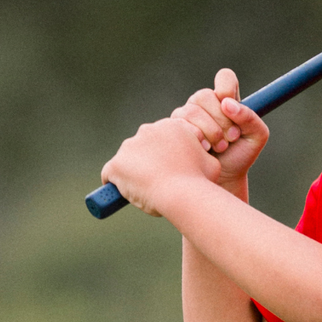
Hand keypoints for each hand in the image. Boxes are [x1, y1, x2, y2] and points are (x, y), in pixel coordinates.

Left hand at [101, 114, 218, 217]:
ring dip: (133, 173)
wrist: (182, 194)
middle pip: (144, 148)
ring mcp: (129, 146)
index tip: (172, 172)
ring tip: (146, 192)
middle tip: (160, 183)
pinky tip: (124, 194)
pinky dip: (116, 184)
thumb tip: (200, 160)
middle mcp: (148, 130)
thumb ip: (201, 157)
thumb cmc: (200, 182)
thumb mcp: (211, 164)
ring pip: (128, 161)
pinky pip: (111, 175)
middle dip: (149, 163)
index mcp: (172, 126)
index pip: (162, 140)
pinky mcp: (116, 164)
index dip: (166, 157)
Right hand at [173, 68, 268, 191]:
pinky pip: (181, 125)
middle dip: (221, 119)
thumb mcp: (256, 137)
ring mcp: (187, 114)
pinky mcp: (175, 127)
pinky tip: (204, 150)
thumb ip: (250, 118)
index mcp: (225, 100)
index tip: (229, 104)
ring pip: (192, 110)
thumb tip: (227, 103)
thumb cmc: (240, 156)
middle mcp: (205, 103)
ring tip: (220, 148)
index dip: (225, 86)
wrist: (223, 178)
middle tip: (231, 138)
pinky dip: (197, 139)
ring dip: (210, 132)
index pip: (224, 77)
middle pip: (205, 95)